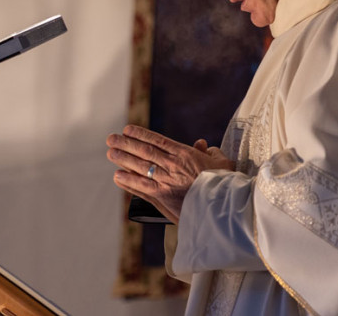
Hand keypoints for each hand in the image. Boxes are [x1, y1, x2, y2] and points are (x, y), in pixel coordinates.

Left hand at [106, 125, 233, 223]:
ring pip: (140, 167)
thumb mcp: (221, 163)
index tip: (127, 130)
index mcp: (185, 155)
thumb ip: (209, 152)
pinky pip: (141, 187)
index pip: (158, 141)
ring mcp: (166, 181)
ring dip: (123, 159)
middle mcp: (172, 165)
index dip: (141, 134)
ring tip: (111, 153)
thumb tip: (202, 144)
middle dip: (126, 144)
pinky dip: (128, 181)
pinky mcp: (163, 198)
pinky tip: (117, 176)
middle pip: (144, 151)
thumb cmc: (226, 185)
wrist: (225, 208)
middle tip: (110, 139)